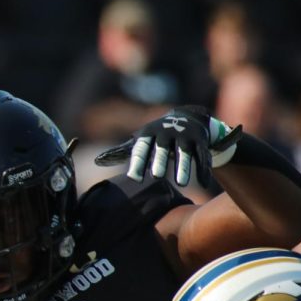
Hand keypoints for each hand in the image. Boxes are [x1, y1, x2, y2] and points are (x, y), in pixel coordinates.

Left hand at [94, 105, 240, 187]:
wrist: (188, 116)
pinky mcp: (200, 140)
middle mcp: (166, 133)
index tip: (132, 179)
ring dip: (183, 168)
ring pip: (184, 153)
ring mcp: (185, 136)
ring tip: (180, 184)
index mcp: (148, 134)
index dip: (137, 163)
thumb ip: (121, 152)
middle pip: (162, 149)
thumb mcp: (140, 140)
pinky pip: (202, 155)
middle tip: (155, 177)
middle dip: (160, 161)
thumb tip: (97, 161)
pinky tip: (203, 184)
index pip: (141, 149)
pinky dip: (203, 169)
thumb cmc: (157, 136)